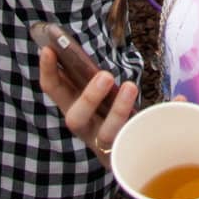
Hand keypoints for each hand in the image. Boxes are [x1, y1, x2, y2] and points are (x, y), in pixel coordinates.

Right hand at [38, 45, 137, 160]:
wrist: (132, 145)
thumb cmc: (112, 107)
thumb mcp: (101, 89)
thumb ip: (93, 75)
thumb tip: (81, 47)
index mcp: (73, 106)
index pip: (53, 89)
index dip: (48, 71)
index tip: (48, 50)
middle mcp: (84, 126)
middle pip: (76, 119)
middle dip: (89, 97)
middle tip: (106, 76)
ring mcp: (103, 142)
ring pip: (106, 133)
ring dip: (118, 111)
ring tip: (130, 87)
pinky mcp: (124, 150)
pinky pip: (131, 141)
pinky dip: (139, 126)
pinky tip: (150, 112)